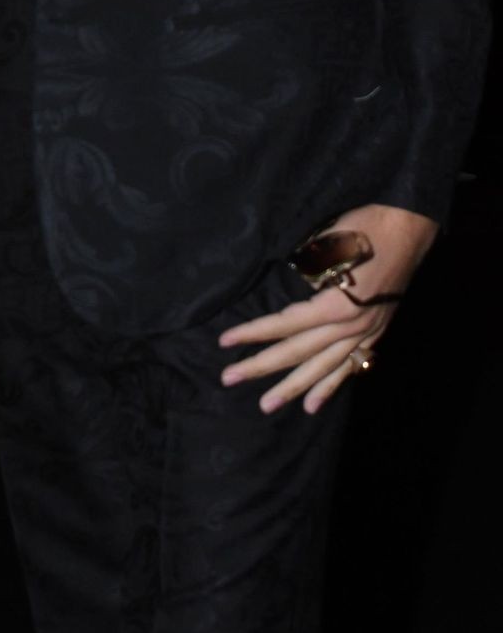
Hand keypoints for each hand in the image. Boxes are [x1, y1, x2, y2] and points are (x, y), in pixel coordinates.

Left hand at [219, 202, 435, 414]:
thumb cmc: (362, 229)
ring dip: (292, 388)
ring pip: (323, 368)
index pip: (285, 324)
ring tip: (266, 405)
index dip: (253, 332)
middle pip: (298, 352)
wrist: (407, 227)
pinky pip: (349, 367)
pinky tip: (312, 405)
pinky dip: (330, 386)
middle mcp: (350, 326)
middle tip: (230, 378)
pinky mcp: (375, 333)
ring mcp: (365, 333)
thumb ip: (302, 271)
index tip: (225, 341)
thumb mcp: (325, 245)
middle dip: (262, 366)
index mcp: (335, 305)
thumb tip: (281, 286)